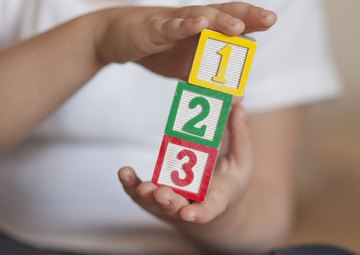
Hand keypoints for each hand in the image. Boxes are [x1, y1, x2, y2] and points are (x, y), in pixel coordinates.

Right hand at [95, 3, 275, 78]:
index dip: (249, 23)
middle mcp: (191, 22)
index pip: (229, 25)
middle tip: (269, 19)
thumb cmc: (156, 51)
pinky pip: (169, 26)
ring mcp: (172, 22)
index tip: (269, 23)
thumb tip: (234, 96)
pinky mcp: (152, 28)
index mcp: (201, 32)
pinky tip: (198, 23)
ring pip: (199, 17)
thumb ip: (207, 79)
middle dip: (246, 15)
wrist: (117, 38)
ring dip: (219, 21)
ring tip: (238, 26)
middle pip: (222, 15)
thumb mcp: (184, 68)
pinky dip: (184, 25)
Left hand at [118, 100, 252, 233]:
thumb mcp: (241, 163)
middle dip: (168, 201)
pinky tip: (125, 172)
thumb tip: (239, 106)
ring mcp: (168, 203)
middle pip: (176, 207)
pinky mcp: (153, 196)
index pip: (208, 210)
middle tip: (162, 194)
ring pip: (154, 203)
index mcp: (215, 200)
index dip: (199, 213)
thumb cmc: (227, 184)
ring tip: (142, 186)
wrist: (207, 205)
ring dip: (147, 195)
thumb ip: (240, 137)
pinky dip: (130, 184)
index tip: (189, 214)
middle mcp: (189, 205)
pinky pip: (138, 192)